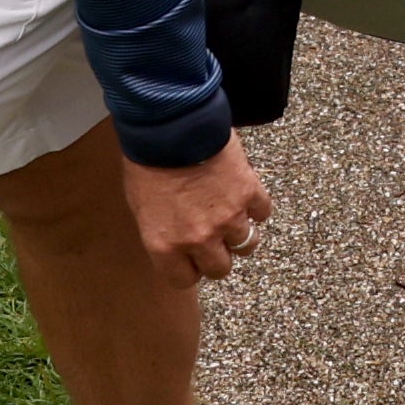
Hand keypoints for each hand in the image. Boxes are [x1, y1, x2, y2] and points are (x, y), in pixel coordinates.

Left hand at [116, 139, 274, 283]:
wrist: (171, 124)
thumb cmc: (149, 160)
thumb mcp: (141, 205)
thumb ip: (162, 232)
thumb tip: (176, 241)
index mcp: (166, 245)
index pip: (185, 280)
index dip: (190, 268)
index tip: (191, 259)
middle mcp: (198, 239)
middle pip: (220, 268)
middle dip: (218, 255)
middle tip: (213, 237)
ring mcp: (227, 218)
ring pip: (247, 244)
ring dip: (239, 231)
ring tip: (231, 212)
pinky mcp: (248, 194)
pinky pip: (262, 213)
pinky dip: (256, 207)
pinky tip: (244, 194)